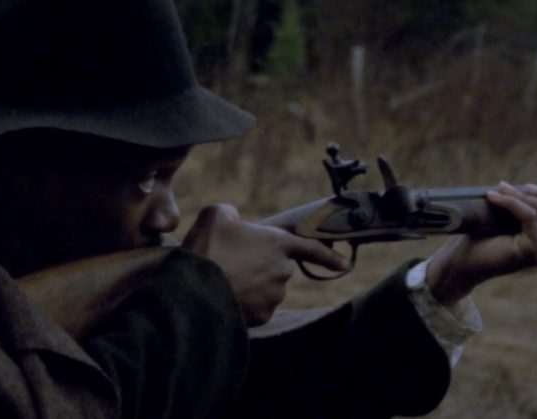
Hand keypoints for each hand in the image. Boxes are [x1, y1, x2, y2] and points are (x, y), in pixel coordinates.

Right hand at [183, 204, 347, 325]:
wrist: (193, 289)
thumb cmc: (205, 249)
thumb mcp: (214, 215)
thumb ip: (230, 212)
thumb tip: (234, 219)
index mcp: (277, 243)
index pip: (312, 248)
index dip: (329, 256)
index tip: (343, 263)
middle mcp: (282, 271)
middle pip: (277, 269)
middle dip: (260, 267)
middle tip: (233, 263)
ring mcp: (273, 296)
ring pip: (266, 290)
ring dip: (252, 286)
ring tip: (226, 280)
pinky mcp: (262, 317)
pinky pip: (257, 308)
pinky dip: (245, 304)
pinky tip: (227, 296)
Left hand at [426, 182, 536, 304]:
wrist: (458, 261)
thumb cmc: (478, 237)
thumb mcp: (505, 218)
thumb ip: (524, 207)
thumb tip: (529, 188)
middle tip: (521, 187)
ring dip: (524, 195)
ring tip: (499, 192)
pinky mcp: (531, 254)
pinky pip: (531, 217)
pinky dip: (512, 202)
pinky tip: (493, 197)